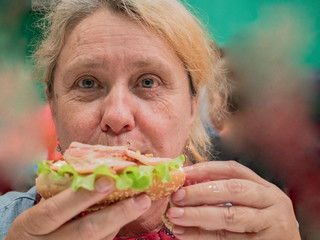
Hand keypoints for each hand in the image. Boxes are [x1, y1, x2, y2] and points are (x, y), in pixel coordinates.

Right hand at [5, 178, 150, 239]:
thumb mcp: (38, 210)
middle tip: (142, 198)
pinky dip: (112, 231)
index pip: (55, 210)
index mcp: (31, 225)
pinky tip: (123, 216)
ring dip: (121, 221)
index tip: (109, 180)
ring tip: (141, 204)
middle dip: (117, 214)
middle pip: (85, 231)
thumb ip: (62, 196)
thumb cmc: (33, 225)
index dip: (82, 196)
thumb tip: (100, 174)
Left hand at [167, 161, 299, 239]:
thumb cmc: (262, 227)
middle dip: (201, 192)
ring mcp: (271, 226)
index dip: (207, 169)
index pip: (234, 170)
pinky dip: (203, 236)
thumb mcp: (253, 205)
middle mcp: (272, 203)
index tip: (183, 173)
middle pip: (233, 190)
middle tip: (177, 196)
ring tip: (174, 216)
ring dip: (197, 216)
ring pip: (229, 217)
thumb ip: (227, 194)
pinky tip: (184, 234)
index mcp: (266, 188)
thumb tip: (186, 187)